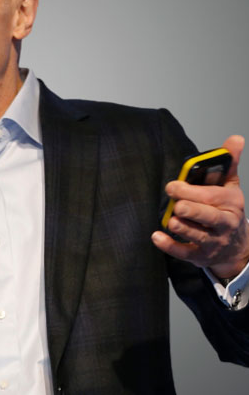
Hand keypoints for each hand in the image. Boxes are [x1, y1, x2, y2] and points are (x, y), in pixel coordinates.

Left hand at [152, 135, 248, 278]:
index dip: (191, 191)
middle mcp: (223, 223)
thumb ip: (228, 163)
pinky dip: (170, 246)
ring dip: (183, 228)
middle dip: (191, 210)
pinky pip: (185, 252)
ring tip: (171, 221)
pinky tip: (157, 237)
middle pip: (208, 217)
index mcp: (230, 203)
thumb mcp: (230, 186)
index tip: (172, 186)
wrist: (237, 247)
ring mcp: (212, 241)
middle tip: (176, 204)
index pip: (212, 196)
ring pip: (197, 235)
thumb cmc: (227, 210)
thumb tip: (234, 138)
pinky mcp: (200, 255)